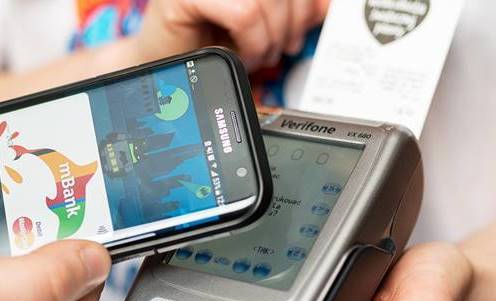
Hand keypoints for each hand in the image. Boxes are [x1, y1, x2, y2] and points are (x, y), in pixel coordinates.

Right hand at [136, 0, 330, 70]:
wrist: (167, 66)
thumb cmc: (209, 45)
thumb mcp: (261, 27)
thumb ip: (292, 13)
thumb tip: (324, 7)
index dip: (306, 3)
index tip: (306, 24)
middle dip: (292, 24)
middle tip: (279, 48)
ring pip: (265, 0)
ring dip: (269, 38)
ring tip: (256, 54)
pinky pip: (244, 14)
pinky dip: (251, 43)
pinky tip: (241, 53)